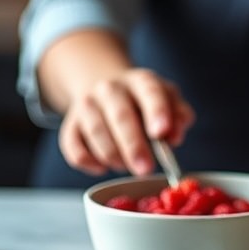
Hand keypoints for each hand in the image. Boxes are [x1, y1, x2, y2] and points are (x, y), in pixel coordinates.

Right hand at [58, 68, 194, 176]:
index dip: (156, 112)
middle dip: (133, 145)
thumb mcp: (168, 98)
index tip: (161, 133)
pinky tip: (103, 167)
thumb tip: (175, 136)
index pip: (150, 92)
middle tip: (145, 169)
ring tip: (128, 166)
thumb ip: (179, 114)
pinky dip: (89, 162)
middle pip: (120, 115)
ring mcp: (86, 105)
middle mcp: (110, 89)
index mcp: (140, 80)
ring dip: (113, 155)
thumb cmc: (144, 100)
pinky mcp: (70, 125)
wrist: (105, 87)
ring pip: (96, 132)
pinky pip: (73, 147)